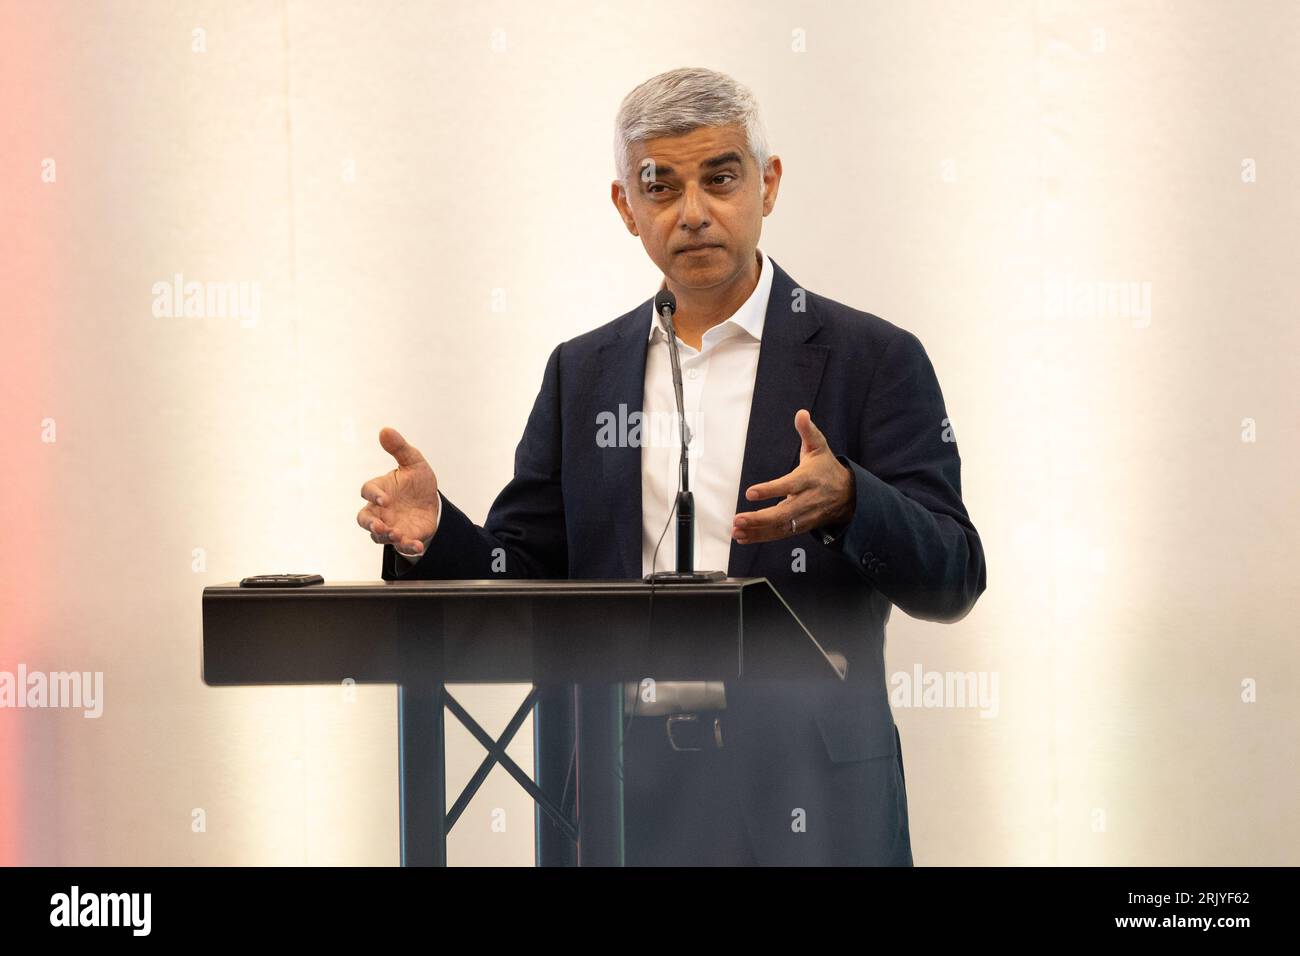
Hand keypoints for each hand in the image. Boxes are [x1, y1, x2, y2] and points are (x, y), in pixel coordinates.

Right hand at [356, 427, 439, 556]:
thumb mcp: (414, 463)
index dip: (373, 495)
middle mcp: (379, 510)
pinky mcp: (403, 537)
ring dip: (386, 536)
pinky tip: (417, 545)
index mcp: (380, 489)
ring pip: (378, 535)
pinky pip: (401, 546)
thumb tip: (385, 430)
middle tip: (380, 526)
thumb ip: (399, 448)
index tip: (383, 499)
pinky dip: (407, 547)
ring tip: (397, 535)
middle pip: (364, 519)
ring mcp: (389, 525)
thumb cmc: (416, 482)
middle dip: (370, 523)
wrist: (432, 502)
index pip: (368, 491)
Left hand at [731, 409, 854, 544]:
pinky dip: (761, 537)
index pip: (789, 485)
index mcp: (809, 479)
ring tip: (737, 531)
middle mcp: (807, 500)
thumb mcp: (820, 446)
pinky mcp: (800, 526)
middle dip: (760, 518)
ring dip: (757, 531)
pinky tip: (743, 537)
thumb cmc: (827, 469)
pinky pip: (780, 534)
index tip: (751, 492)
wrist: (848, 495)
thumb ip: (808, 431)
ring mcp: (804, 516)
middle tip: (739, 519)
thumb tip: (801, 413)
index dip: (771, 490)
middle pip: (783, 513)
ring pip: (780, 527)